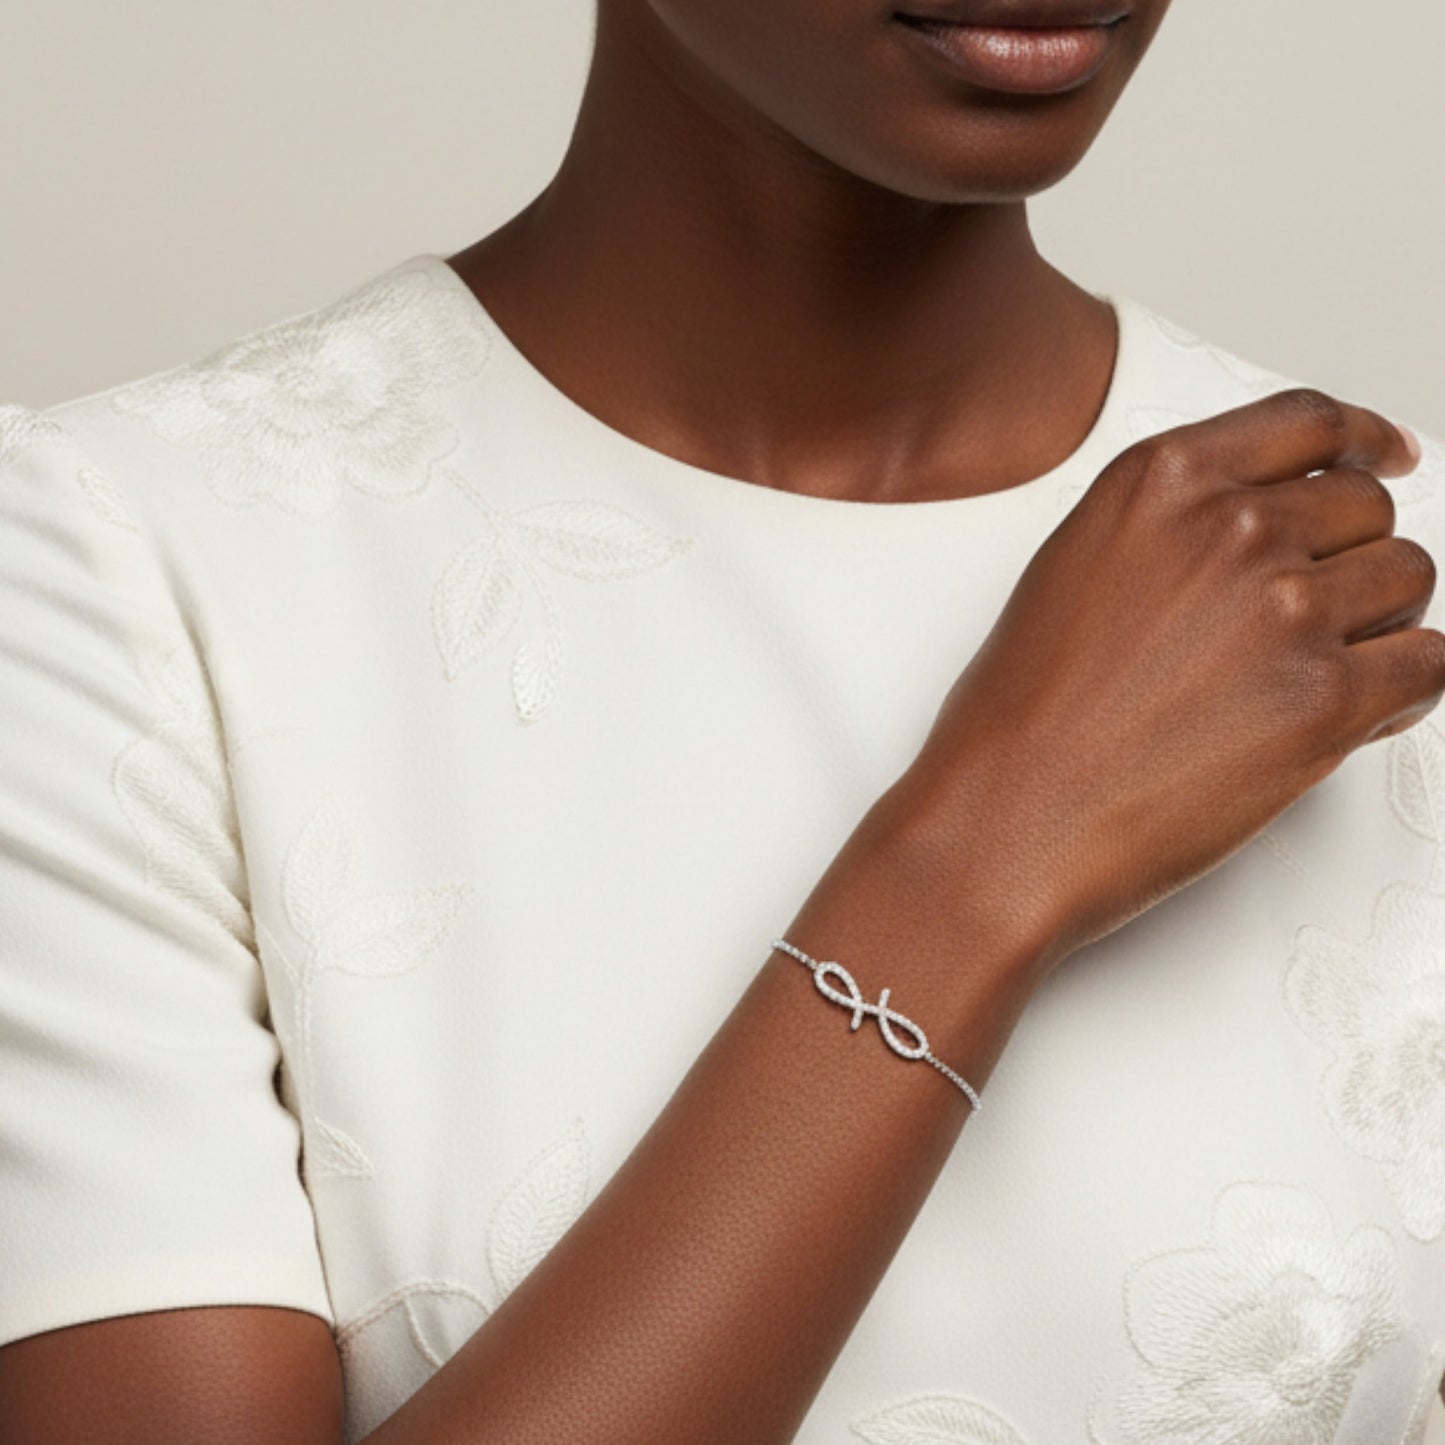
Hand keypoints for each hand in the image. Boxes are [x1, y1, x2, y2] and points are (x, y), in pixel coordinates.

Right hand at [894, 387, 1439, 969]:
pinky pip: (1429, 664)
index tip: (1380, 455)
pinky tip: (1349, 713)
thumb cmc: (1021, 716)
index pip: (1305, 421)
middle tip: (1308, 616)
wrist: (1010, 817)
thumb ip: (1171, 527)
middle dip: (1348, 558)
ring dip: (1379, 623)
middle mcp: (1233, 528)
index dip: (1360, 438)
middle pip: (1364, 507)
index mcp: (1164, 481)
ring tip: (1309, 673)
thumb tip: (1254, 533)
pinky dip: (1403, 689)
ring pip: (1408, 579)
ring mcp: (1287, 609)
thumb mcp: (1074, 568)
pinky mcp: (1327, 698)